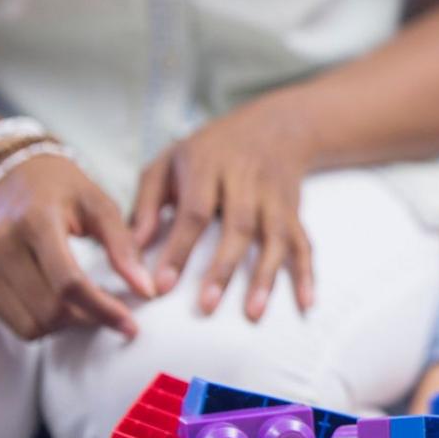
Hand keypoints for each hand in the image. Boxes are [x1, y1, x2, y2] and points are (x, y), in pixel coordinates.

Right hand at [0, 152, 154, 340]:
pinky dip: (43, 323)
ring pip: (30, 325)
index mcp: (36, 221)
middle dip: (87, 319)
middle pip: (49, 310)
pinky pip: (13, 321)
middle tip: (113, 311)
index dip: (102, 309)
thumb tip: (146, 291)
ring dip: (65, 326)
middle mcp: (0, 245)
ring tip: (88, 306)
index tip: (131, 325)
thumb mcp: (99, 204)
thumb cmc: (61, 187)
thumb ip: (124, 246)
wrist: (5, 173)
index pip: (68, 283)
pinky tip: (62, 304)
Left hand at [132, 99, 315, 320]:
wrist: (275, 126)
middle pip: (239, 225)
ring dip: (266, 275)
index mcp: (208, 166)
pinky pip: (304, 241)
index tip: (161, 285)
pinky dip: (307, 272)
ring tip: (254, 312)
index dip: (179, 248)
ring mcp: (274, 196)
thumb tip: (131, 248)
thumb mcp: (169, 162)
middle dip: (224, 267)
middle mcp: (246, 180)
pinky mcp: (294, 210)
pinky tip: (305, 301)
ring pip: (275, 236)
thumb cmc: (210, 150)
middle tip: (206, 306)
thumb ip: (146, 203)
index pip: (194, 211)